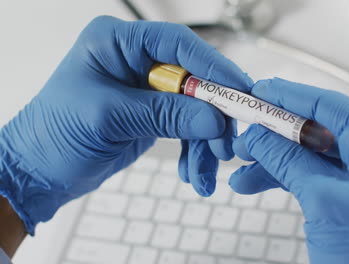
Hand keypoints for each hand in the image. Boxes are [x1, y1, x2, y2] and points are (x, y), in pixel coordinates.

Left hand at [0, 16, 251, 234]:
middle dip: (212, 113)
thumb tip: (212, 118)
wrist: (39, 171)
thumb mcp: (109, 118)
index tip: (238, 89)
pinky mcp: (152, 115)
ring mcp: (146, 90)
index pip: (177, 44)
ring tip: (207, 168)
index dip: (212, 66)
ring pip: (194, 108)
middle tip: (226, 140)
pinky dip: (194, 151)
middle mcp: (135, 62)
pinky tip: (194, 171)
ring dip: (205, 140)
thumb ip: (164, 114)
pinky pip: (185, 128)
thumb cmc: (53, 134)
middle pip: (193, 78)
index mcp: (117, 43)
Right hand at [230, 78, 348, 262]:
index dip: (290, 97)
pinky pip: (320, 177)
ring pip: (316, 156)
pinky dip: (289, 178)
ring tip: (242, 167)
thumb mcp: (322, 200)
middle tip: (245, 132)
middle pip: (321, 131)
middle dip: (277, 135)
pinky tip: (256, 182)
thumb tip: (257, 134)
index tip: (260, 91)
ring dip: (277, 160)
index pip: (332, 106)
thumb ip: (287, 159)